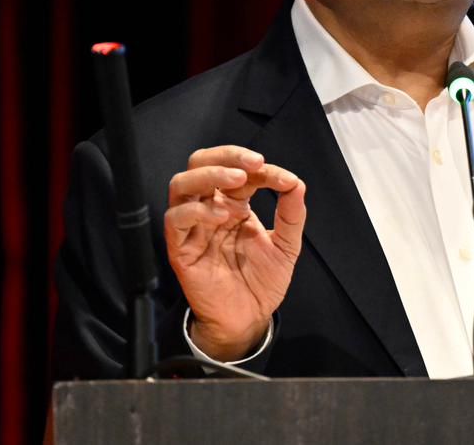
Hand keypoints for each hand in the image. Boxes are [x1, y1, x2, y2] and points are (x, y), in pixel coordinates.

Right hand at [164, 145, 306, 360]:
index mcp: (233, 203)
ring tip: (237, 181)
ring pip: (182, 184)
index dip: (262, 169)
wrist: (249, 319)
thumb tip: (297, 183)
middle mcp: (209, 209)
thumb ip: (291, 214)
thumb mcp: (286, 246)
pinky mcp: (180, 248)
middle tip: (253, 164)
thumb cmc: (261, 282)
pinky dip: (197, 210)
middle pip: (201, 163)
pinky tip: (222, 216)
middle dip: (227, 155)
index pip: (240, 170)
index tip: (285, 180)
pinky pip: (176, 219)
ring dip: (209, 175)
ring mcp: (193, 227)